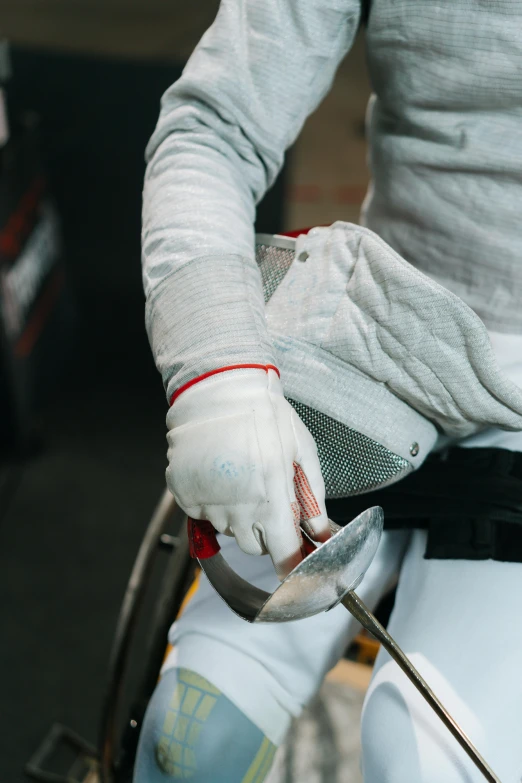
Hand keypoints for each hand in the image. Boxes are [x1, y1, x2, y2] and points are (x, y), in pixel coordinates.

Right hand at [166, 368, 329, 577]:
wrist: (219, 390)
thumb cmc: (266, 415)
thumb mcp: (303, 451)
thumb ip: (314, 497)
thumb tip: (322, 533)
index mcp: (272, 498)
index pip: (282, 556)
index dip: (290, 564)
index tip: (293, 564)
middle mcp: (238, 507)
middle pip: (254, 547)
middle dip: (264, 531)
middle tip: (266, 497)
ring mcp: (207, 501)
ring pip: (227, 529)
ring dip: (237, 514)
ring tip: (240, 476)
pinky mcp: (184, 493)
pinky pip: (202, 513)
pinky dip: (211, 502)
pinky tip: (219, 474)